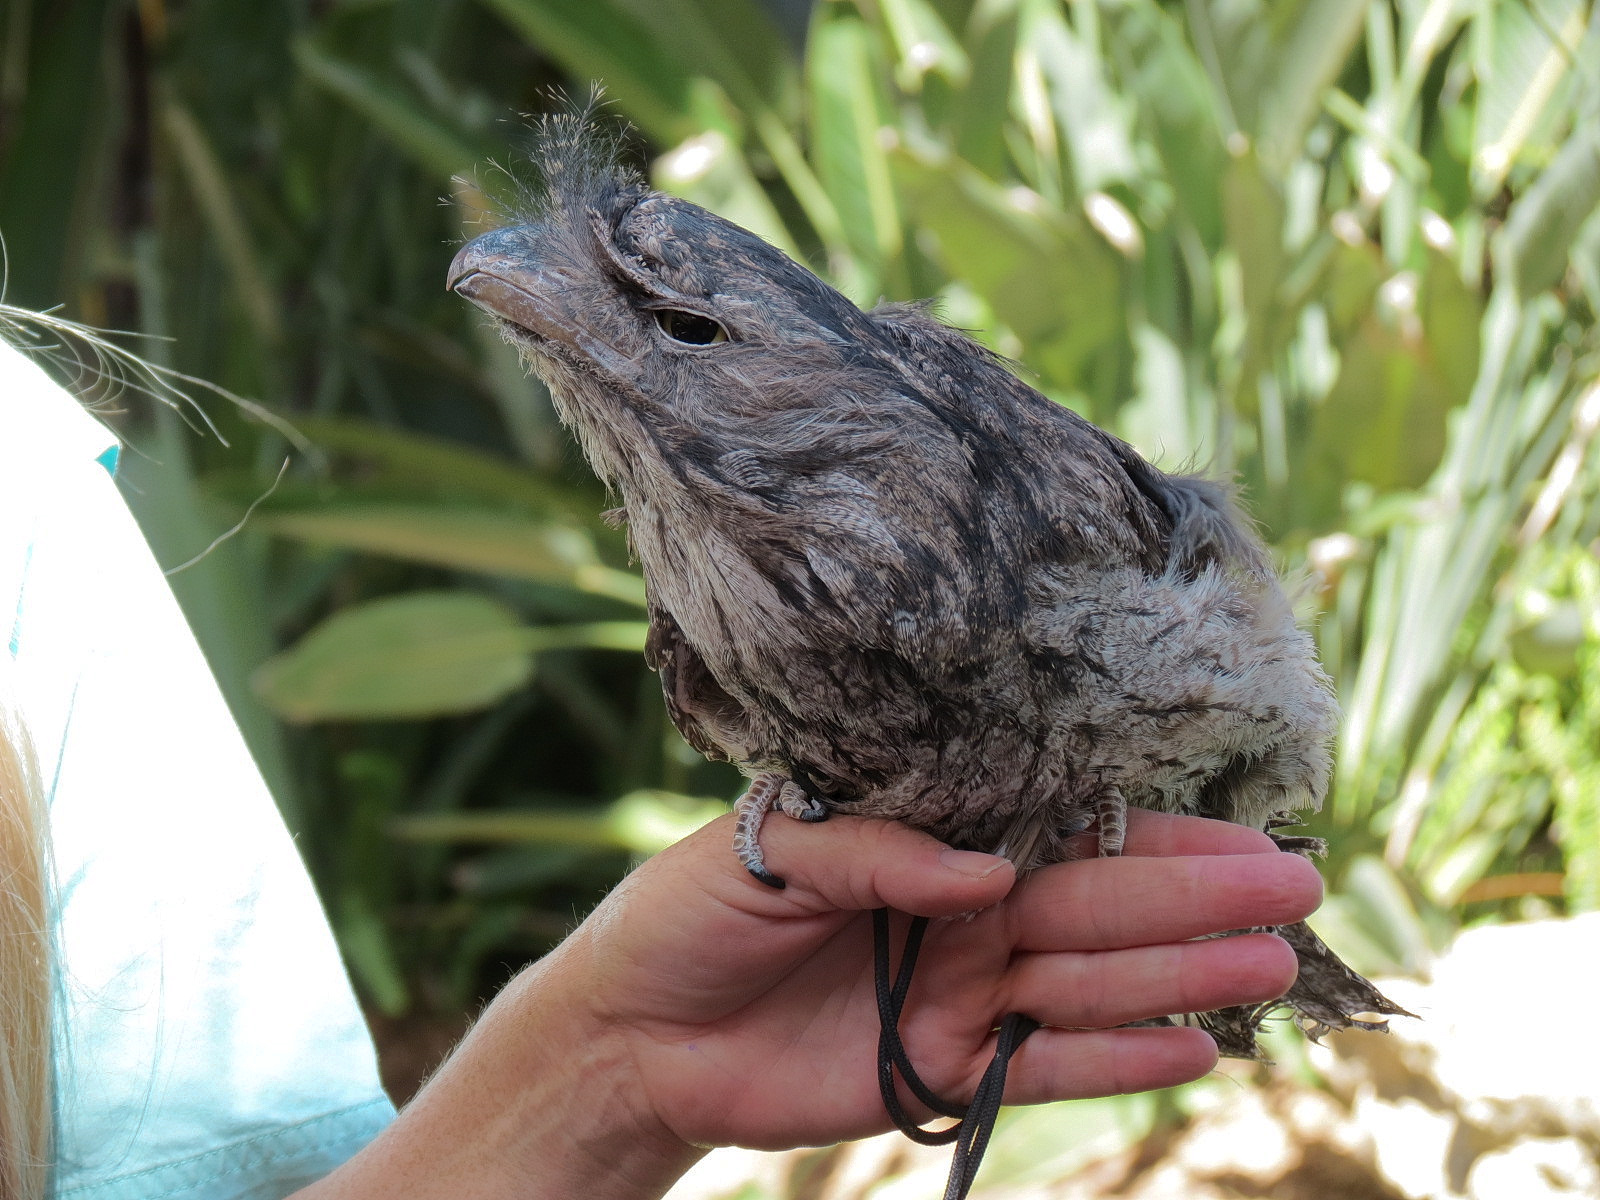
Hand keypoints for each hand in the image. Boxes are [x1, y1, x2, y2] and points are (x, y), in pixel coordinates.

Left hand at [577, 808, 1318, 1149]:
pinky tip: (1195, 1048)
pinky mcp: (945, 1067)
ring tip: (1270, 964)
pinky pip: (1046, 1063)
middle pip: (1097, 902)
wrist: (632, 1031)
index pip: (1055, 828)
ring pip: (1089, 979)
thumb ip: (876, 851)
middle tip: (1295, 886)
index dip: (1144, 830)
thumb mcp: (765, 850)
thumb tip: (987, 874)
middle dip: (1194, 895)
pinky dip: (1118, 1059)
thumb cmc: (689, 913)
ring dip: (1179, 974)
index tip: (1234, 824)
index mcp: (929, 842)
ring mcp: (962, 992)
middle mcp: (964, 913)